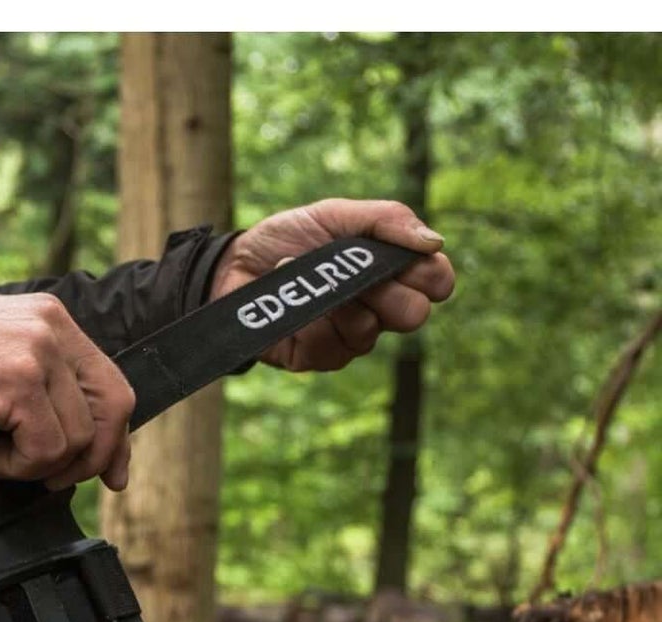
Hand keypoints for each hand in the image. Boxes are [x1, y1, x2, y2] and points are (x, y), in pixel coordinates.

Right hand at [0, 293, 135, 491]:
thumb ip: (43, 383)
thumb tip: (84, 439)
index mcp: (53, 321)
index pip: (112, 384)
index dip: (115, 436)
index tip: (109, 472)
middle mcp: (53, 330)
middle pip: (113, 408)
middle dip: (92, 458)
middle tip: (54, 480)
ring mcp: (38, 353)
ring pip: (78, 437)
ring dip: (39, 464)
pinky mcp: (17, 381)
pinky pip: (44, 448)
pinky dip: (17, 466)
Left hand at [213, 198, 456, 371]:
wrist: (234, 264)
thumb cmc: (290, 237)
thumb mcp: (336, 214)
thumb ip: (386, 220)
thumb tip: (434, 242)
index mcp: (392, 271)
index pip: (437, 283)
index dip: (431, 275)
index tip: (407, 261)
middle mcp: (378, 308)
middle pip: (413, 315)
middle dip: (389, 292)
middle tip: (358, 274)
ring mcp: (348, 336)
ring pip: (369, 333)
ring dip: (340, 302)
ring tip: (312, 281)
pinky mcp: (317, 357)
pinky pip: (332, 348)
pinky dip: (311, 321)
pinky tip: (295, 302)